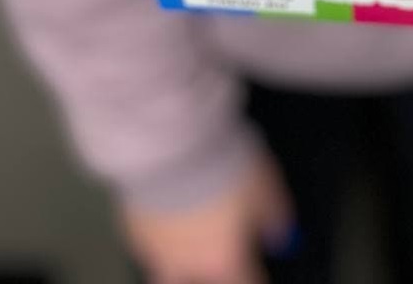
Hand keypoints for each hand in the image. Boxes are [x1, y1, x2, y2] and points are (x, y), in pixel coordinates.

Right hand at [122, 154, 294, 283]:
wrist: (170, 143)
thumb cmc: (224, 166)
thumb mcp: (265, 186)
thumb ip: (274, 215)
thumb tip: (282, 235)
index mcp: (224, 258)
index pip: (248, 283)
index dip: (256, 278)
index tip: (258, 270)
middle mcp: (187, 262)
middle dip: (214, 274)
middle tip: (221, 260)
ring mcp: (155, 248)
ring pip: (168, 274)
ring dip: (183, 264)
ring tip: (191, 246)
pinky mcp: (130, 228)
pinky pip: (149, 243)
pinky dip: (161, 236)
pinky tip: (167, 217)